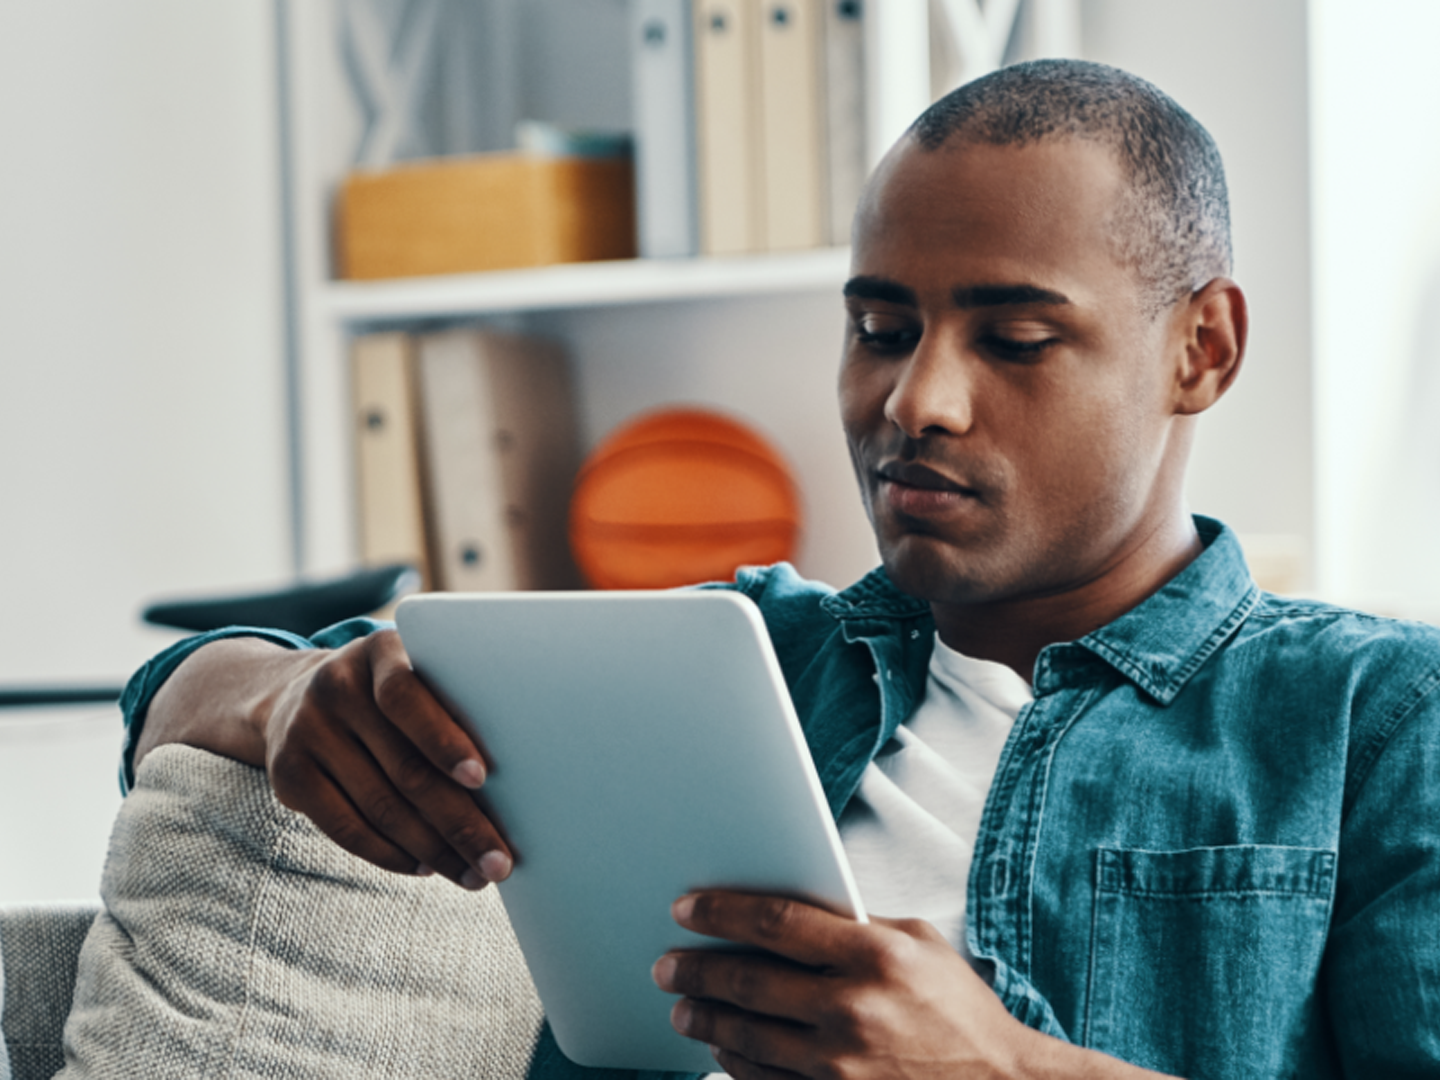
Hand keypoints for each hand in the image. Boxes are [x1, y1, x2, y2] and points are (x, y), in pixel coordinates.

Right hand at [139, 629, 512, 889]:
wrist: (295, 695)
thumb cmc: (390, 691)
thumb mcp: (418, 672)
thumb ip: (454, 702)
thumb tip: (521, 774)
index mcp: (378, 652)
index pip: (407, 696)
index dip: (444, 739)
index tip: (482, 778)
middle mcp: (334, 686)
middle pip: (404, 768)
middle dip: (460, 822)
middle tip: (499, 861)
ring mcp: (305, 732)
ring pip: (380, 808)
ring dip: (434, 850)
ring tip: (473, 874)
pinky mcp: (287, 776)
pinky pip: (346, 829)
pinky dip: (392, 854)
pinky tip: (426, 866)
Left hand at [651, 891, 1174, 1079]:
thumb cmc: (961, 1012)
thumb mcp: (920, 944)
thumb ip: (856, 924)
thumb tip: (787, 910)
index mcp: (875, 954)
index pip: (776, 922)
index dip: (722, 912)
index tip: (687, 909)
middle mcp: (854, 1009)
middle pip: (749, 981)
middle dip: (697, 969)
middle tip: (666, 963)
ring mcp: (842, 1066)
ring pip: (748, 1037)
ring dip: (706, 1018)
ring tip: (683, 1005)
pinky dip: (734, 1064)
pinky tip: (721, 1047)